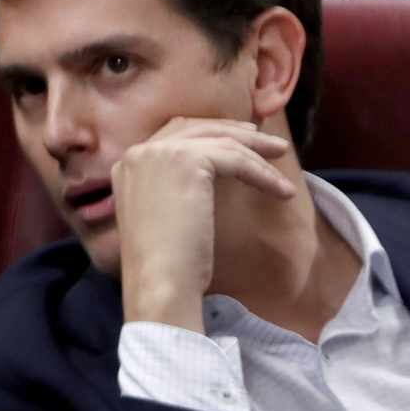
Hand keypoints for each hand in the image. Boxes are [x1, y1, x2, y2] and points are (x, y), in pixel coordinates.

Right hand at [112, 117, 294, 332]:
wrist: (159, 282)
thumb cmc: (164, 264)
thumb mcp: (163, 216)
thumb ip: (172, 188)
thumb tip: (208, 174)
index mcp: (127, 164)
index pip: (174, 134)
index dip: (209, 133)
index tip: (239, 140)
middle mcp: (139, 152)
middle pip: (197, 128)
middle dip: (235, 132)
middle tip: (267, 143)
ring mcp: (160, 152)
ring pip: (220, 141)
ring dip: (257, 152)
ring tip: (282, 161)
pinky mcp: (187, 160)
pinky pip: (235, 159)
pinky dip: (263, 173)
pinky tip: (282, 190)